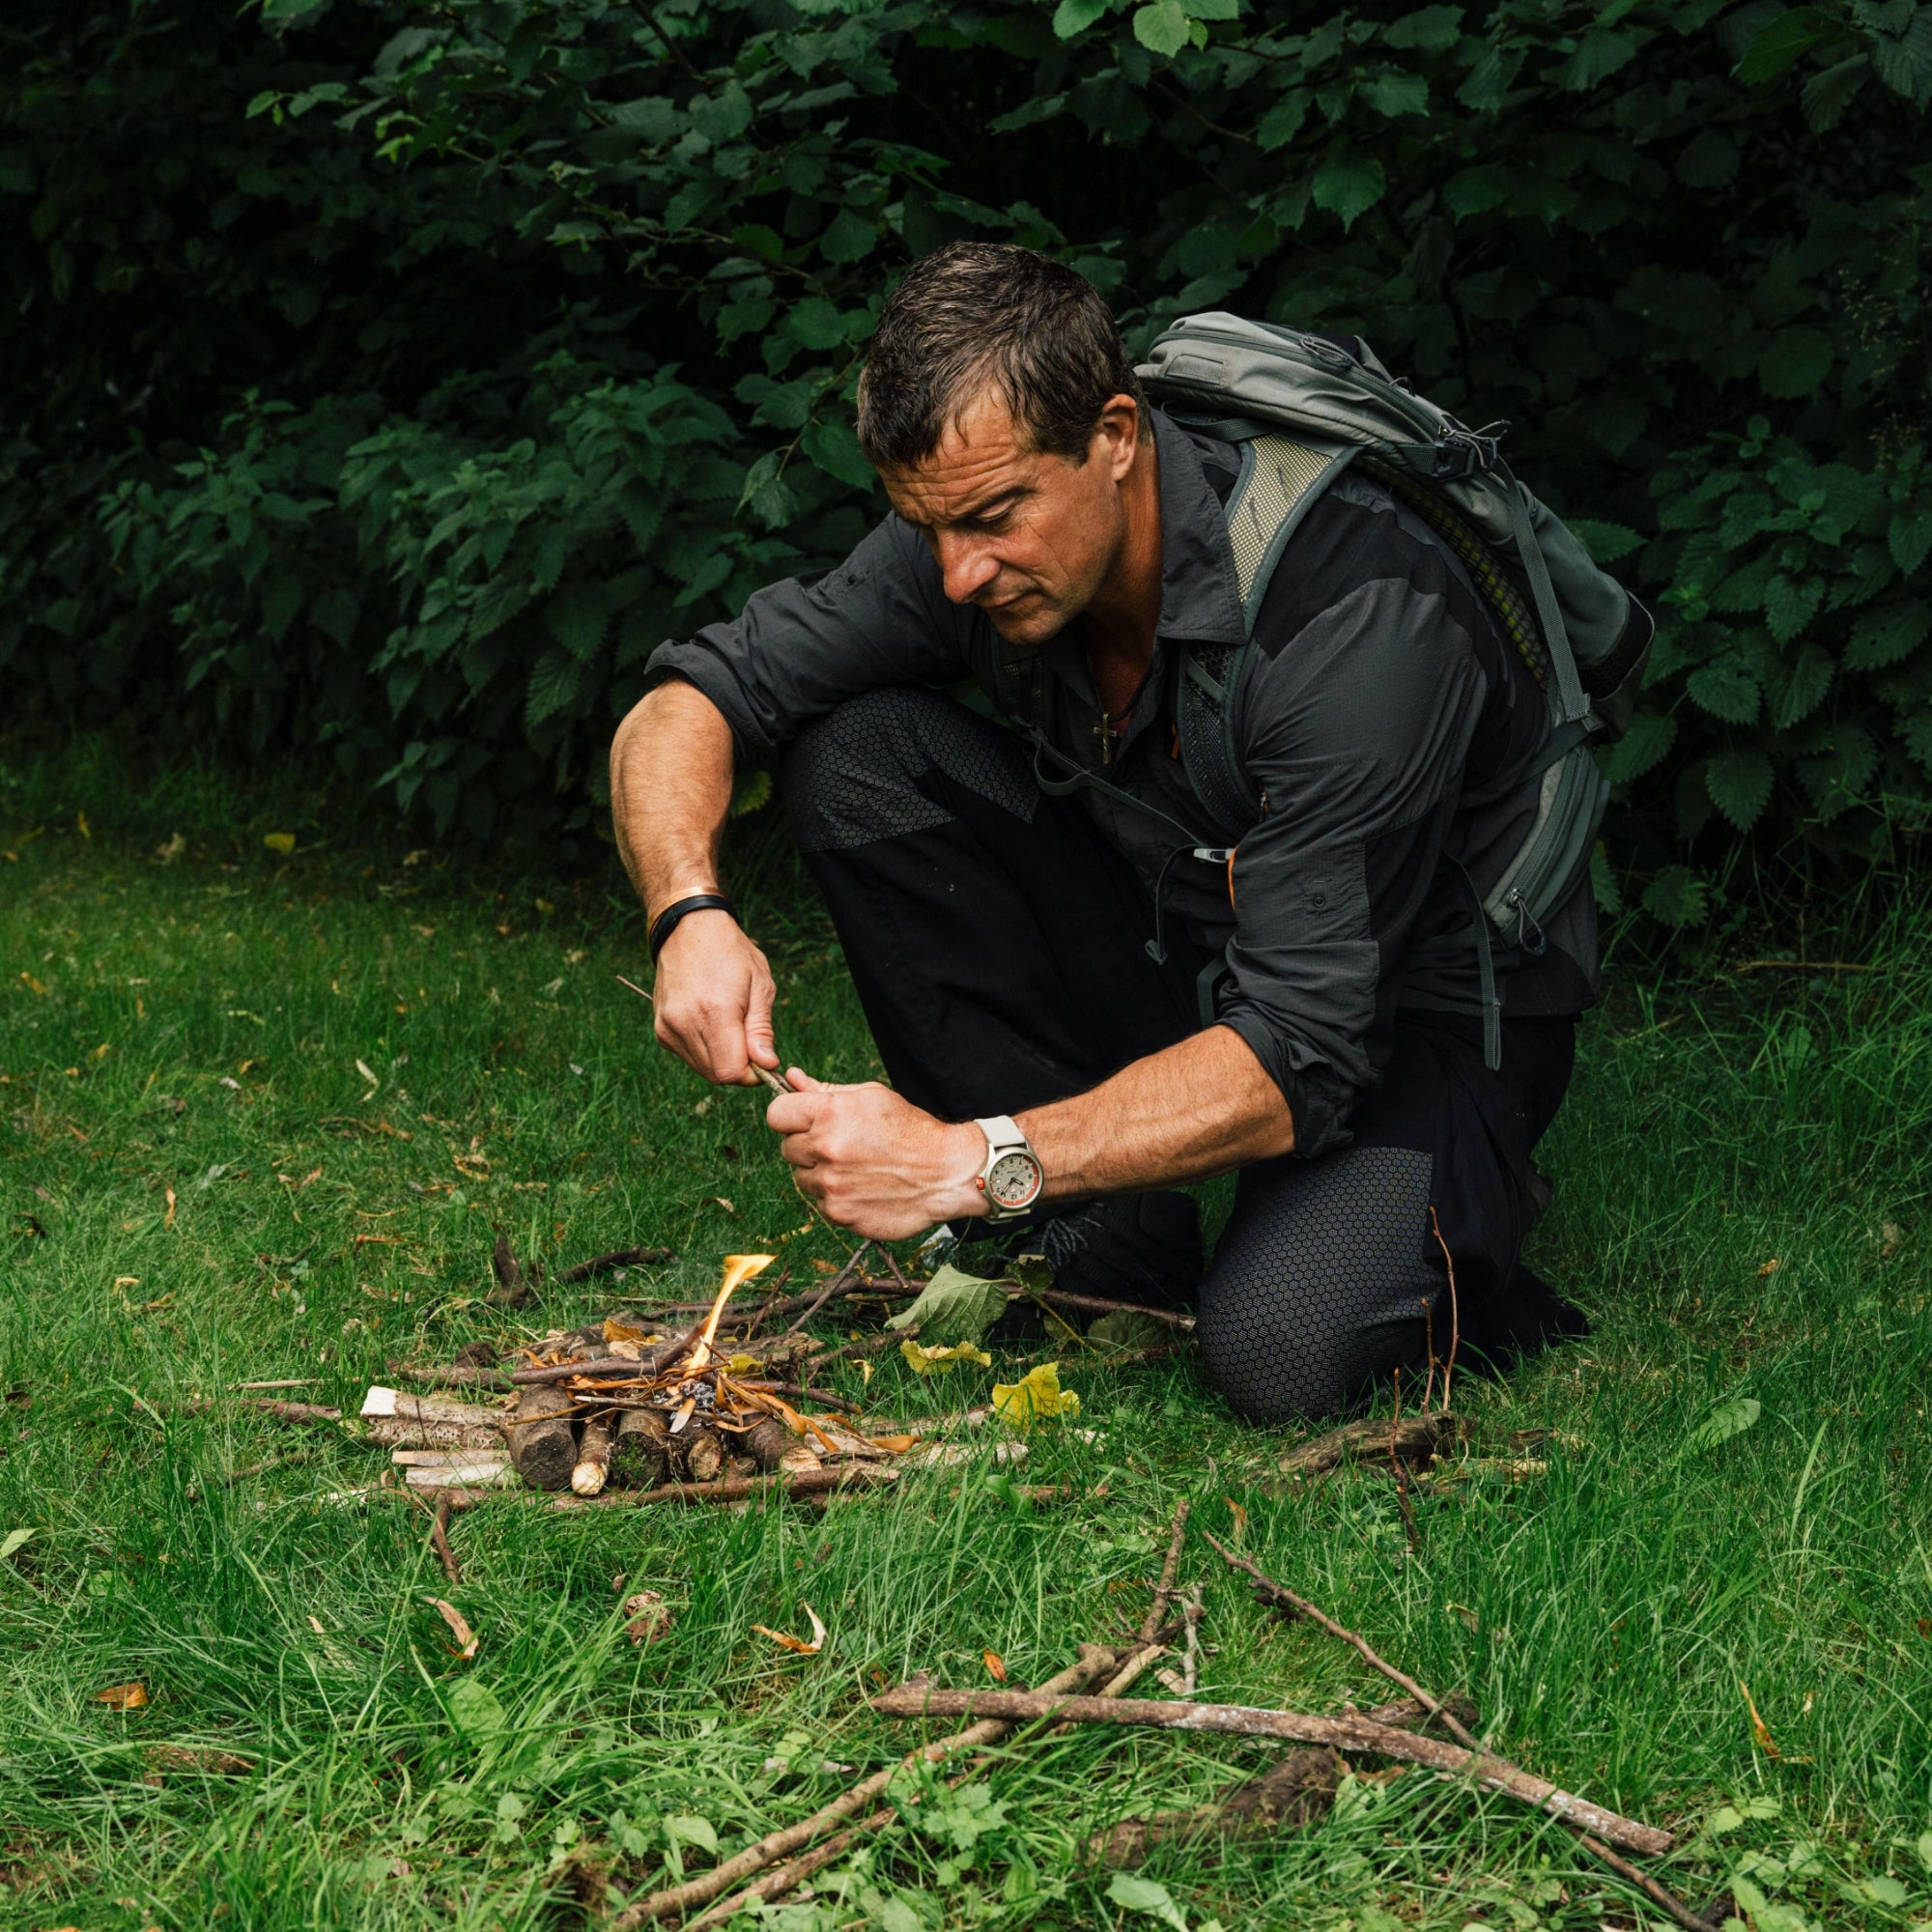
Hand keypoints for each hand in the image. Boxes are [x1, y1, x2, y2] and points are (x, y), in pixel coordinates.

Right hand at [649, 907, 778, 1086]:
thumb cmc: (731, 953)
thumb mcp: (760, 984)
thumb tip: (767, 1065)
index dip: (752, 1073)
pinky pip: (688, 1056)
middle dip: (739, 1067)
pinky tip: (711, 1025)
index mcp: (713, 1012)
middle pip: (716, 1074)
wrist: (689, 929)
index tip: (763, 1058)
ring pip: (702, 1068)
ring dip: (722, 1059)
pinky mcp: (660, 1029)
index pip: (731, 1072)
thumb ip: (762, 1029)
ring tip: (731, 1027)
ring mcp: (667, 1027)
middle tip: (751, 1040)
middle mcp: (684, 1023)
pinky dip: (705, 1051)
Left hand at [766, 1073, 986, 1239]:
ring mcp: (831, 1185)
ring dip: (821, 1173)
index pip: (776, 1115)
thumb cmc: (910, 1130)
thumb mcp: (871, 1097)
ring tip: (856, 1168)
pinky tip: (863, 1187)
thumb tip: (789, 1078)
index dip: (789, 1116)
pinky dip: (836, 1197)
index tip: (803, 1121)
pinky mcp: (839, 1213)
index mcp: (830, 1114)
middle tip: (842, 1145)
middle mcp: (826, 1149)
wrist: (946, 1174)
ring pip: (803, 1178)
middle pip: (787, 1148)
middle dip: (808, 1146)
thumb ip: (824, 1090)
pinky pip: (820, 1203)